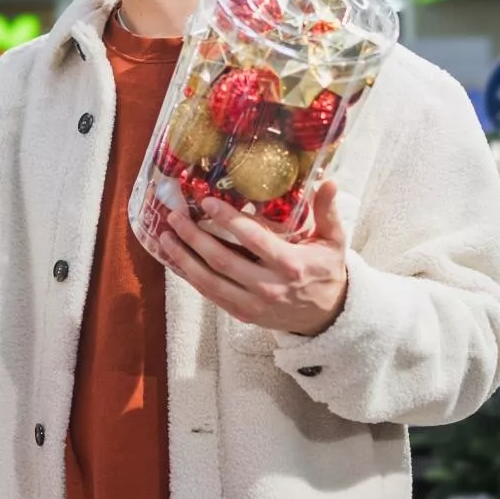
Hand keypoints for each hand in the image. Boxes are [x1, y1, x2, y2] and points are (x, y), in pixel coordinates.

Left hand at [152, 181, 348, 335]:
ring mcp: (253, 304)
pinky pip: (211, 295)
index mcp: (290, 264)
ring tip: (166, 236)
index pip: (253, 239)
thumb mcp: (334, 241)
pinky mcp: (243, 314)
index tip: (206, 202)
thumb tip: (328, 181)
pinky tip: (176, 260)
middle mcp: (269, 286)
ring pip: (210, 281)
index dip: (228, 220)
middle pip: (223, 260)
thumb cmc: (326, 272)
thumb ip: (328, 212)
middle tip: (175, 215)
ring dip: (184, 258)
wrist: (327, 317)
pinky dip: (191, 277)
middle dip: (194, 237)